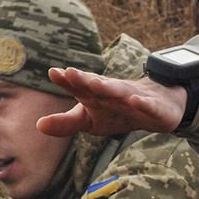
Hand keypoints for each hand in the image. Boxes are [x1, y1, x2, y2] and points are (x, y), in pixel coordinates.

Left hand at [36, 68, 187, 136]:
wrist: (160, 106)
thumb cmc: (117, 112)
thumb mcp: (90, 121)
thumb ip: (65, 123)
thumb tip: (38, 125)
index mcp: (96, 94)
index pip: (79, 86)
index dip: (67, 80)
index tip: (53, 73)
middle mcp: (113, 92)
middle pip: (97, 84)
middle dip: (84, 79)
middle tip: (69, 73)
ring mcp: (135, 98)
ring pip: (120, 92)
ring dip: (108, 87)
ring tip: (95, 83)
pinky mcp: (154, 108)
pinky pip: (148, 106)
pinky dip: (142, 103)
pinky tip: (136, 101)